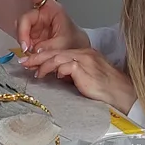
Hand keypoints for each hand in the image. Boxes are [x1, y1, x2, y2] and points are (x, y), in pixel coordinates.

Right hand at [4, 0, 89, 53]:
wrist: (76, 51)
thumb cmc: (74, 41)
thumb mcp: (64, 44)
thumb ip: (48, 47)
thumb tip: (33, 50)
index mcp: (52, 10)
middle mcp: (42, 15)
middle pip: (24, 19)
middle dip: (22, 34)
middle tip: (26, 48)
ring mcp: (36, 26)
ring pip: (21, 30)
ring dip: (24, 42)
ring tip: (32, 52)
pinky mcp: (32, 36)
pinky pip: (23, 40)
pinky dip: (25, 48)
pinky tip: (31, 53)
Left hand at [20, 45, 136, 112]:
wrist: (120, 93)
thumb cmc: (104, 89)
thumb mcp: (85, 78)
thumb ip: (71, 73)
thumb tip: (56, 75)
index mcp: (84, 53)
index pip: (59, 52)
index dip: (43, 56)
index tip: (30, 61)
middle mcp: (83, 53)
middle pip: (55, 51)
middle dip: (37, 57)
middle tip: (24, 62)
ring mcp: (84, 60)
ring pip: (58, 57)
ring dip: (44, 65)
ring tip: (35, 73)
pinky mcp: (84, 69)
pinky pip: (66, 66)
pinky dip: (57, 70)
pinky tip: (53, 77)